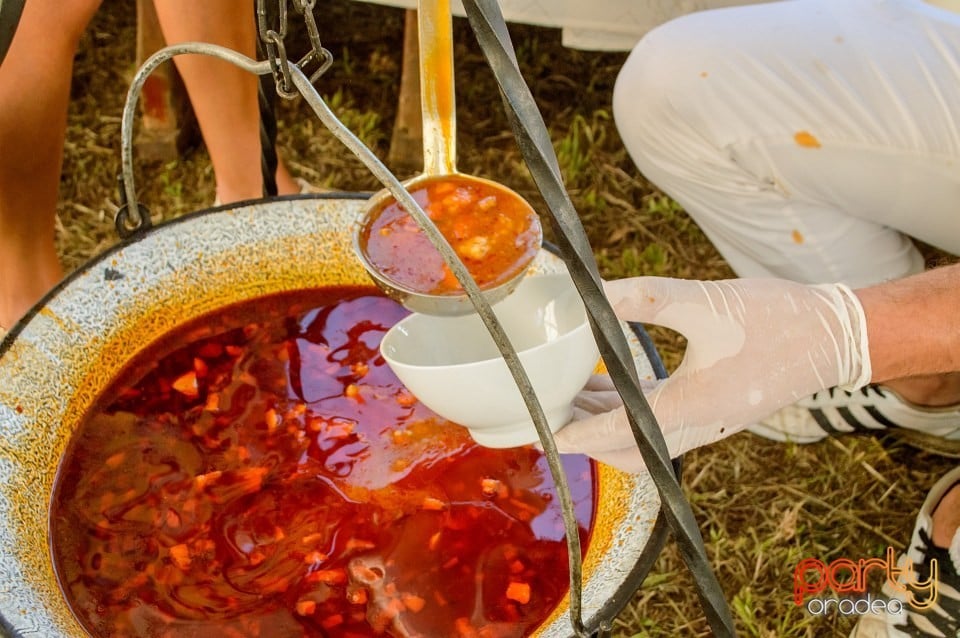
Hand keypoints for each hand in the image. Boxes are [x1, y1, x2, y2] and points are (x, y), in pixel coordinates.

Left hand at [553, 276, 870, 471]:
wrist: (836, 337)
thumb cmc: (778, 318)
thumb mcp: (707, 300)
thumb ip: (646, 297)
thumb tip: (592, 291)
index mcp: (692, 407)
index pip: (619, 433)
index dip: (577, 434)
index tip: (543, 431)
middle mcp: (696, 426)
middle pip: (624, 450)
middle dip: (582, 438)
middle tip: (546, 414)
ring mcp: (705, 423)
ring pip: (640, 441)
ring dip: (602, 426)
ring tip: (565, 397)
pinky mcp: (711, 412)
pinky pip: (657, 425)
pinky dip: (626, 412)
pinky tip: (603, 384)